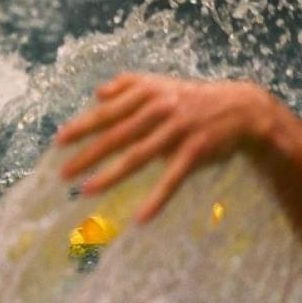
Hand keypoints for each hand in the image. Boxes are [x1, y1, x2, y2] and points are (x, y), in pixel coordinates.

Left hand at [55, 73, 274, 222]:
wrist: (242, 109)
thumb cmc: (191, 98)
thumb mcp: (160, 84)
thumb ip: (128, 86)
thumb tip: (96, 94)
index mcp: (148, 92)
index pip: (108, 112)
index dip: (82, 127)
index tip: (59, 141)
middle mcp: (161, 109)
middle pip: (117, 135)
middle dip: (88, 155)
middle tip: (62, 173)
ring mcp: (178, 130)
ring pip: (139, 157)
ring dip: (111, 176)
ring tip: (86, 191)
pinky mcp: (196, 151)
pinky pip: (173, 179)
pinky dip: (157, 199)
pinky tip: (140, 218)